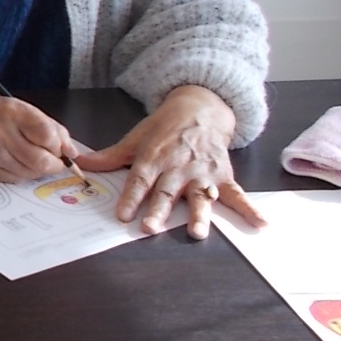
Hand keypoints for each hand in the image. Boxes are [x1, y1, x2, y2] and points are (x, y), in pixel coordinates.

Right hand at [0, 81, 74, 181]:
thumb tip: (72, 153)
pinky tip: (15, 162)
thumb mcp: (24, 109)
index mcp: (13, 111)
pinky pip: (13, 179)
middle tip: (51, 161)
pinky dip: (20, 174)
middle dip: (52, 164)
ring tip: (29, 158)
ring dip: (36, 170)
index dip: (57, 146)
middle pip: (40, 160)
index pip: (47, 135)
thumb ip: (53, 129)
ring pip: (28, 173)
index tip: (57, 148)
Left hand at [79, 85, 265, 239]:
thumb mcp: (136, 138)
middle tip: (151, 228)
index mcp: (154, 158)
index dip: (131, 197)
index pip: (140, 181)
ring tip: (198, 232)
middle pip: (167, 192)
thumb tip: (81, 163)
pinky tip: (260, 223)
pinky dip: (249, 209)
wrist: (200, 108)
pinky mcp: (223, 175)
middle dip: (159, 211)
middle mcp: (178, 168)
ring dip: (199, 214)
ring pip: (199, 197)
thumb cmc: (164, 128)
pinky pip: (237, 194)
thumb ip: (111, 156)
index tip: (123, 215)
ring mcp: (202, 173)